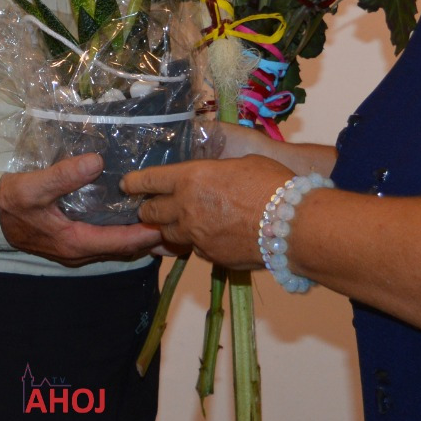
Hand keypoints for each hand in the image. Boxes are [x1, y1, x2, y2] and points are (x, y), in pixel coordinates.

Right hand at [0, 154, 162, 265]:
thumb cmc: (11, 202)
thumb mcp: (34, 187)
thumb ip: (64, 176)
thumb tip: (97, 162)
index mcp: (76, 242)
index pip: (121, 242)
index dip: (147, 234)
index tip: (171, 222)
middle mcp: (80, 252)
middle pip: (125, 249)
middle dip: (152, 239)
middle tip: (181, 225)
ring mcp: (77, 250)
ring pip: (117, 247)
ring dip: (141, 237)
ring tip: (167, 222)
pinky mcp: (73, 242)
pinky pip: (108, 242)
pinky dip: (126, 234)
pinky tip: (136, 219)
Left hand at [124, 155, 293, 268]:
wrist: (294, 225)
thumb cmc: (273, 185)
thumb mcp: (240, 164)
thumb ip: (215, 171)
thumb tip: (210, 176)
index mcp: (190, 178)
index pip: (147, 181)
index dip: (134, 183)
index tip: (127, 185)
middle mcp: (185, 208)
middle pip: (150, 213)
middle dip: (149, 210)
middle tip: (153, 206)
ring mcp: (196, 236)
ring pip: (168, 235)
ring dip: (170, 228)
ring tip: (182, 223)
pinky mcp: (209, 256)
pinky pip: (194, 248)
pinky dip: (197, 242)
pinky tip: (212, 236)